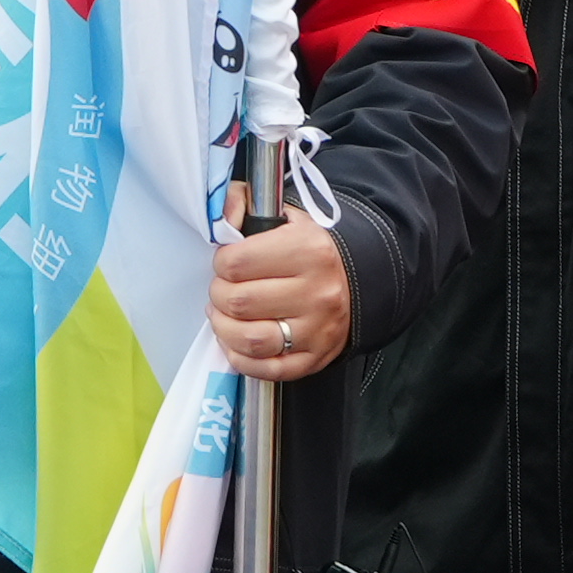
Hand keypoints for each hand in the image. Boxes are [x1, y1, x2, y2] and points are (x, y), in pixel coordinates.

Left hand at [206, 206, 354, 377]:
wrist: (354, 282)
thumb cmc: (308, 251)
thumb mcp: (282, 216)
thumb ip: (242, 203)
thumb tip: (219, 218)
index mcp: (308, 250)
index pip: (237, 262)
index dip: (220, 263)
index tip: (227, 263)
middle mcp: (318, 292)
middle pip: (239, 302)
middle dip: (219, 295)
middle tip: (223, 289)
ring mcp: (318, 330)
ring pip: (250, 340)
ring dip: (224, 328)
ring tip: (224, 316)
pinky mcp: (314, 358)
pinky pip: (266, 369)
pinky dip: (241, 358)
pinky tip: (236, 341)